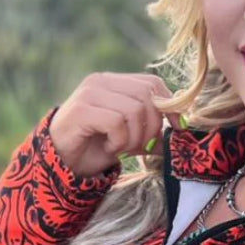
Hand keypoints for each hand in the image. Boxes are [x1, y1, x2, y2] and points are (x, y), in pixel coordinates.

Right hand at [48, 71, 183, 178]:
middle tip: (142, 147)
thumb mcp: (131, 137)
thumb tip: (181, 128)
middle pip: (146, 96)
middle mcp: (101, 81)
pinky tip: (109, 148)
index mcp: (115, 82)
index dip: (169, 105)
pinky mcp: (81, 110)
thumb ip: (151, 129)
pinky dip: (119, 141)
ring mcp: (89, 93)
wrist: (63, 162)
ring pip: (134, 110)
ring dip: (134, 138)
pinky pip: (116, 123)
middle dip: (152, 127)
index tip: (176, 127)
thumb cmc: (97, 147)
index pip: (152, 83)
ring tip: (121, 148)